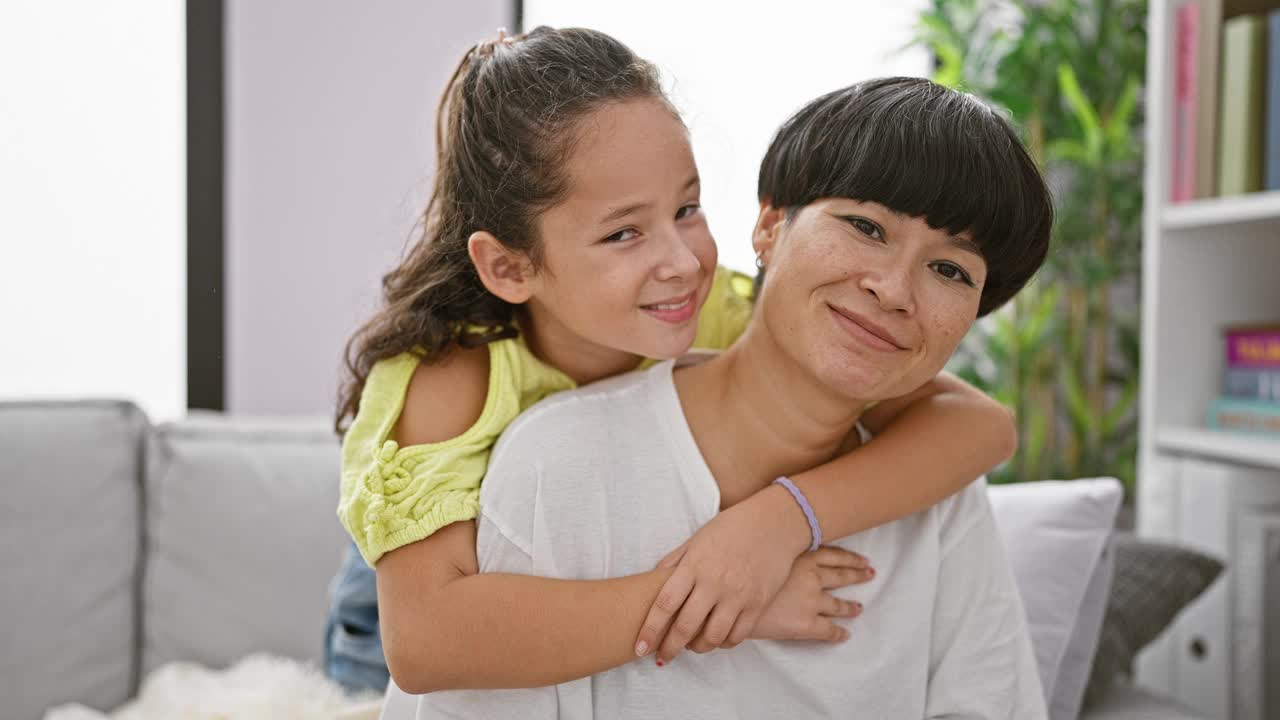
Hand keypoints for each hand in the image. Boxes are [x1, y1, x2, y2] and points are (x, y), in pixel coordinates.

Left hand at [634, 485, 821, 664]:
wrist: (775, 522)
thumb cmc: (732, 527)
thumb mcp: (697, 539)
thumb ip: (675, 561)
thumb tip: (653, 580)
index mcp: (694, 565)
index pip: (665, 604)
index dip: (650, 630)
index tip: (639, 647)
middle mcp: (714, 583)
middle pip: (685, 627)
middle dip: (669, 648)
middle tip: (663, 657)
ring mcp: (738, 595)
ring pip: (713, 637)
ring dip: (697, 648)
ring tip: (691, 647)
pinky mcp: (758, 604)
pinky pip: (738, 635)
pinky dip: (724, 643)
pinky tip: (717, 639)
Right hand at [751, 546, 871, 641]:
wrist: (730, 602)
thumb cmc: (740, 572)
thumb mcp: (759, 552)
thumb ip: (775, 549)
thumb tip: (775, 545)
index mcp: (802, 557)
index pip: (834, 555)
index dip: (850, 558)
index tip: (862, 560)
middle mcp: (812, 577)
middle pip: (841, 576)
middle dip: (857, 575)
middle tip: (870, 574)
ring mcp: (811, 601)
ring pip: (838, 605)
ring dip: (850, 607)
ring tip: (858, 608)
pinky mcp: (806, 624)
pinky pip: (829, 631)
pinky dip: (839, 634)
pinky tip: (845, 635)